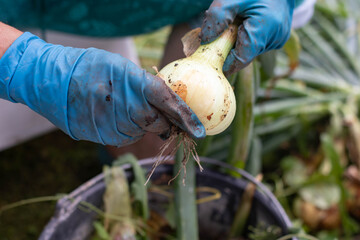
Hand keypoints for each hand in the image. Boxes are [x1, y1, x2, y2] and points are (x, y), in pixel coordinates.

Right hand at [0, 32, 205, 145]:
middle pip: (158, 123)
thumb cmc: (93, 68)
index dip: (186, 118)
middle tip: (158, 115)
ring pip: (141, 131)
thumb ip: (146, 87)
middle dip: (162, 122)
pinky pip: (126, 137)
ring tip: (122, 107)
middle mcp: (127, 106)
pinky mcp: (103, 136)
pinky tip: (112, 115)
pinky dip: (126, 128)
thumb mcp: (122, 67)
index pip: (169, 102)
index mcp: (135, 83)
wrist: (53, 79)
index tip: (200, 132)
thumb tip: (168, 106)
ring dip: (140, 123)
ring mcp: (114, 124)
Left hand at [201, 0, 293, 75]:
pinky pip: (257, 43)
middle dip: (228, 48)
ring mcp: (278, 39)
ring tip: (235, 22)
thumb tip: (205, 40)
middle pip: (244, 55)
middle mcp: (275, 38)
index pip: (240, 59)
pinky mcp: (279, 37)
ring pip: (250, 50)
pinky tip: (246, 22)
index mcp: (265, 28)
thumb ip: (217, 18)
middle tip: (216, 35)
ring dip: (238, 41)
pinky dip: (247, 37)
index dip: (223, 63)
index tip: (208, 60)